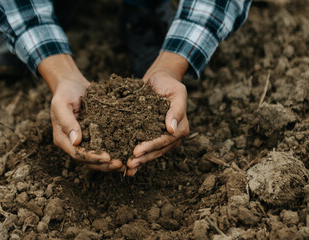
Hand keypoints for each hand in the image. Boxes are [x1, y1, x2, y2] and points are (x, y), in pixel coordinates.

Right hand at [39, 54, 123, 171]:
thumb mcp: (61, 104)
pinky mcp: (95, 135)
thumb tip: (76, 141)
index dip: (92, 158)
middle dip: (105, 164)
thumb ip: (67, 121)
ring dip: (111, 162)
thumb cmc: (65, 92)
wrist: (73, 84)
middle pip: (89, 161)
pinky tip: (128, 152)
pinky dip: (115, 150)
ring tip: (126, 163)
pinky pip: (105, 145)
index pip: (78, 154)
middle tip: (121, 164)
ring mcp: (85, 140)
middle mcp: (74, 143)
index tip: (107, 158)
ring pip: (98, 157)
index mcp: (63, 139)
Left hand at [126, 52, 189, 175]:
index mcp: (181, 126)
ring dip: (141, 161)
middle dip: (144, 158)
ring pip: (153, 153)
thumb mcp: (176, 91)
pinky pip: (147, 149)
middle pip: (159, 150)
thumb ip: (176, 109)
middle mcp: (173, 135)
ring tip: (128, 168)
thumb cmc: (168, 82)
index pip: (166, 140)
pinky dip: (139, 158)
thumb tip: (172, 129)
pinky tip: (128, 167)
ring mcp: (163, 137)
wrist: (158, 78)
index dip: (151, 146)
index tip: (136, 150)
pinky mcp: (153, 135)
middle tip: (129, 163)